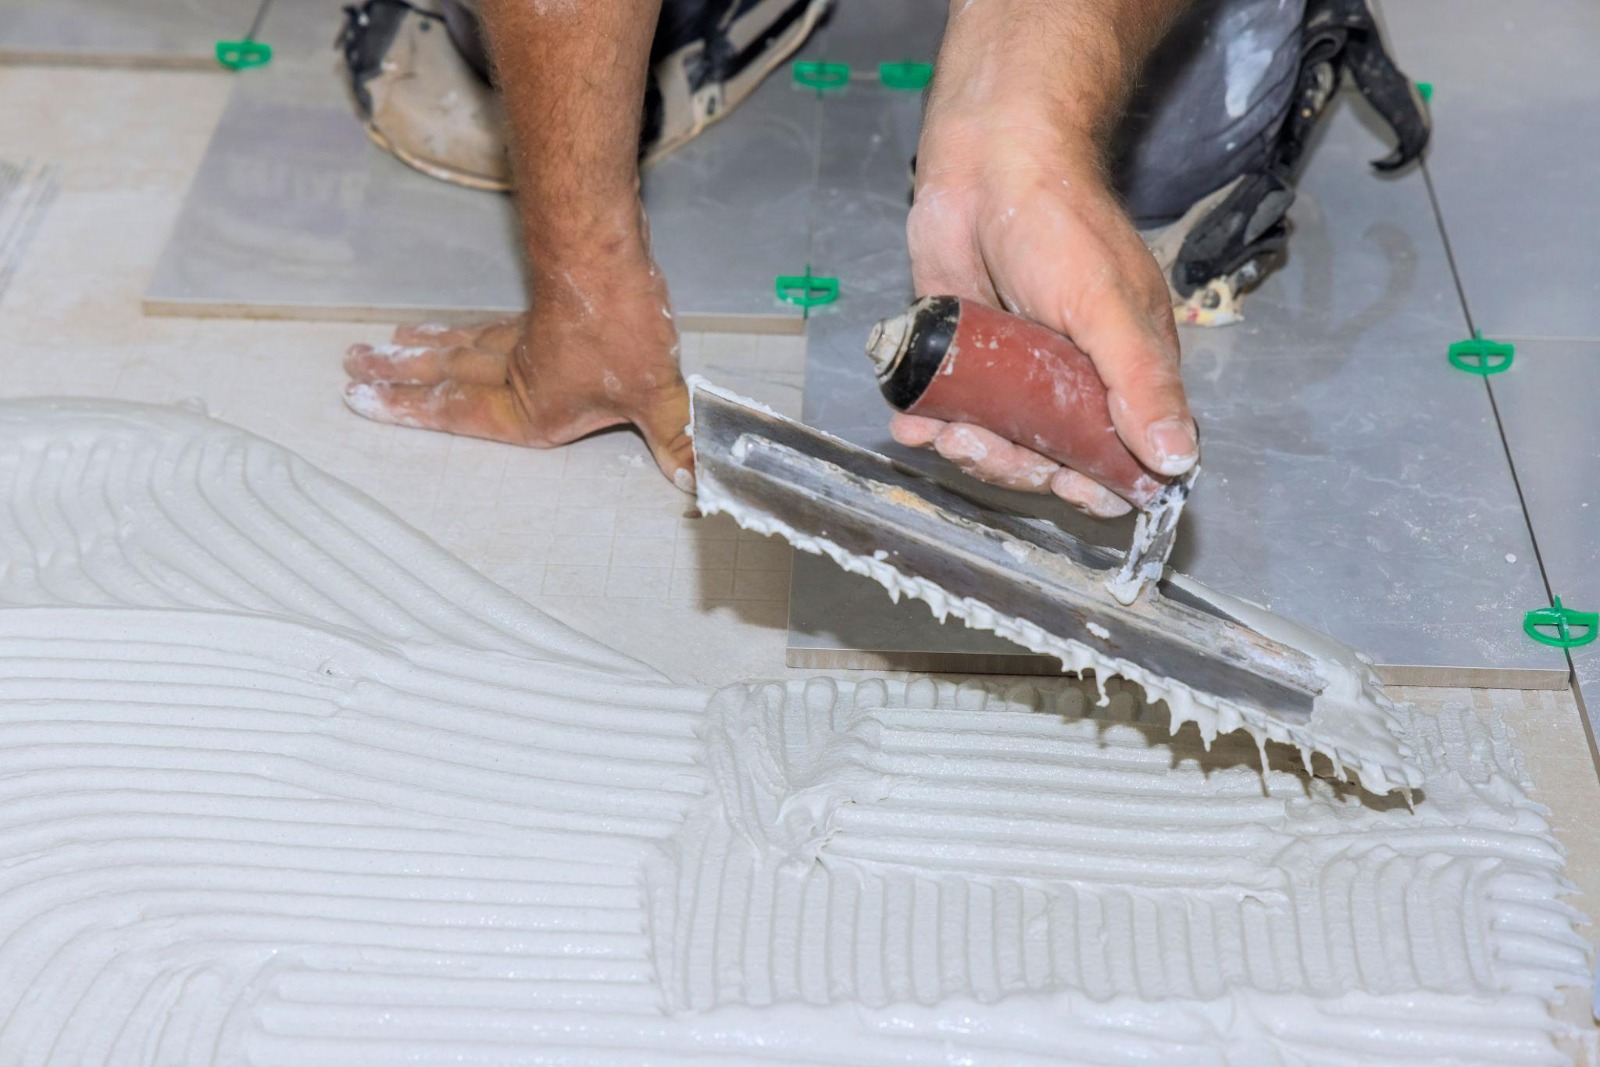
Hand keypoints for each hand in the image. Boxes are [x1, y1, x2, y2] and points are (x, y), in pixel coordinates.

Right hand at [342, 239, 695, 490]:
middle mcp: (515, 374)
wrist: (612, 254)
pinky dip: (453, 331)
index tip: (362, 404)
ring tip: (375, 349)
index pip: (459, 415)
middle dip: (397, 379)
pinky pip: (481, 327)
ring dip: (415, 352)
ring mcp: (521, 338)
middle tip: (348, 371)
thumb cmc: (625, 328)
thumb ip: (677, 439)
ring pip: (456, 347)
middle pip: (444, 376)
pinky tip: (439, 331)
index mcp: (532, 407)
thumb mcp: (659, 394)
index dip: (411, 413)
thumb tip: (701, 481)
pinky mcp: (535, 309)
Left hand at [899, 0, 1196, 516]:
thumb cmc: (1059, 223)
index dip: (1098, 484)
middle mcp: (1068, 380)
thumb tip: (1176, 462)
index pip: (1120, 455)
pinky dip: (928, 427)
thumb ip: (1140, 385)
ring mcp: (1013, 371)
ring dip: (969, 451)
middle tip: (978, 445)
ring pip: (996, 444)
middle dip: (1016, 467)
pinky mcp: (962, 357)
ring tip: (942, 433)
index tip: (1070, 490)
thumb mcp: (1108, 308)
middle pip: (1049, 462)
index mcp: (1122, 372)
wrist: (984, 161)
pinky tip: (913, 425)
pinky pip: (947, 412)